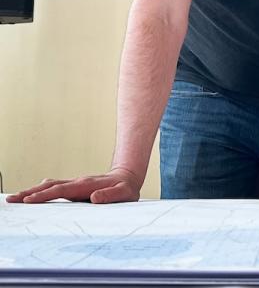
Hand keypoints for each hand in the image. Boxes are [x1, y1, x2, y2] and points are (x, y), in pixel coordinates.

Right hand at [5, 167, 142, 204]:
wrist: (127, 176)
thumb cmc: (126, 188)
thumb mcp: (124, 193)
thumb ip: (111, 195)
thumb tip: (94, 197)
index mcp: (86, 185)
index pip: (61, 190)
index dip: (45, 195)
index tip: (29, 200)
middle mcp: (77, 182)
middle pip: (50, 187)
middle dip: (30, 193)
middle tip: (12, 199)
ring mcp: (74, 183)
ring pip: (49, 186)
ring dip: (32, 191)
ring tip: (15, 198)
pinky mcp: (74, 187)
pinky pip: (53, 188)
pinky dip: (40, 191)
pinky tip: (31, 195)